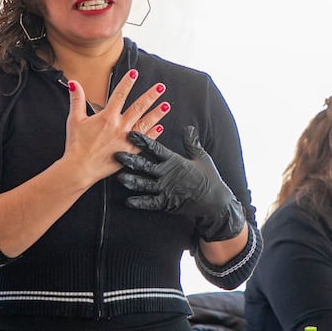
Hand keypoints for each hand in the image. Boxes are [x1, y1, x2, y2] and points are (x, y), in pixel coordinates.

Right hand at [62, 73, 169, 186]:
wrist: (79, 168)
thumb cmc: (76, 145)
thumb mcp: (75, 119)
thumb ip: (77, 100)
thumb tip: (74, 84)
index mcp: (107, 117)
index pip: (120, 94)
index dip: (127, 82)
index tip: (135, 72)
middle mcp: (119, 127)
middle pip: (138, 107)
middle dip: (151, 96)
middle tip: (161, 87)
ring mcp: (126, 140)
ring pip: (145, 123)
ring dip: (157, 113)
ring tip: (167, 105)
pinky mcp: (130, 152)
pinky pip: (145, 141)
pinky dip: (153, 134)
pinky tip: (160, 127)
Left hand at [114, 125, 245, 241]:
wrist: (215, 202)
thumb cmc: (209, 178)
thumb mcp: (201, 157)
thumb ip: (192, 142)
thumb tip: (188, 127)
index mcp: (175, 161)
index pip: (156, 149)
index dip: (143, 141)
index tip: (130, 134)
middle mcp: (168, 174)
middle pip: (145, 166)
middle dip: (131, 160)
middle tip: (116, 154)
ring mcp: (166, 189)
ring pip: (144, 184)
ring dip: (132, 180)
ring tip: (119, 177)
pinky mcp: (166, 203)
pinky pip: (150, 203)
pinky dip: (139, 202)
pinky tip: (128, 201)